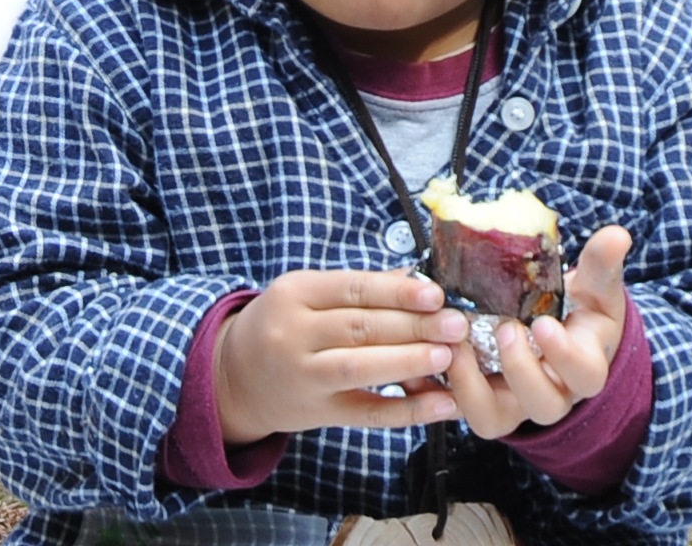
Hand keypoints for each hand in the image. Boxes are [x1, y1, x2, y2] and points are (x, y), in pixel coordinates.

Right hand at [213, 270, 468, 445]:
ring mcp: (304, 377)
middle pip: (360, 328)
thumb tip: (417, 279)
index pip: (352, 289)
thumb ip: (358, 288)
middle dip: (414, 326)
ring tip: (448, 356)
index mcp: (294, 294)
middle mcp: (293, 334)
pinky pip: (367, 413)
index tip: (435, 294)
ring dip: (408, 363)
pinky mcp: (318, 413)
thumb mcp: (306, 294)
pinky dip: (407, 411)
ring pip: (360, 368)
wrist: (234, 377)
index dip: (396, 292)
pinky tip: (440, 404)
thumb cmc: (282, 325)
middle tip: (456, 325)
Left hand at [444, 227, 632, 439]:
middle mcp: (552, 393)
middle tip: (505, 329)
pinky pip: (463, 411)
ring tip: (457, 345)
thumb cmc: (580, 310)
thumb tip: (617, 235)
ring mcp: (515, 403)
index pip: (585, 374)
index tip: (543, 324)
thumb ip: (601, 264)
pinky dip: (445, 390)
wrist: (558, 328)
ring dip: (471, 386)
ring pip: (494, 418)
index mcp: (585, 366)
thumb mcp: (595, 286)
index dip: (564, 356)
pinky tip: (434, 357)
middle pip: (543, 404)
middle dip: (521, 369)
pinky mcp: (483, 403)